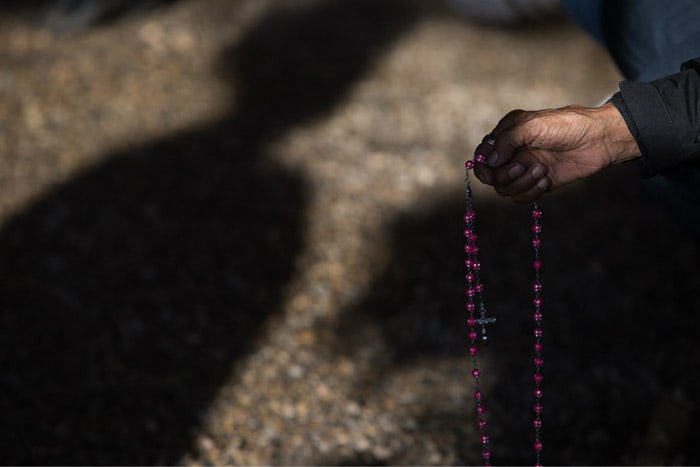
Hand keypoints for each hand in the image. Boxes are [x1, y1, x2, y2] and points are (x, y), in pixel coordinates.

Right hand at [473, 103, 640, 202]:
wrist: (598, 140)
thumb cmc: (566, 125)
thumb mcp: (532, 125)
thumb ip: (507, 140)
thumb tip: (489, 160)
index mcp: (507, 135)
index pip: (482, 155)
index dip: (482, 167)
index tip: (491, 172)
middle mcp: (512, 153)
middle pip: (491, 176)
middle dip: (505, 175)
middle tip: (522, 166)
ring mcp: (524, 169)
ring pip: (505, 190)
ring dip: (521, 183)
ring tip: (541, 171)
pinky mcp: (537, 183)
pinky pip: (521, 198)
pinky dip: (531, 192)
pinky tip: (546, 179)